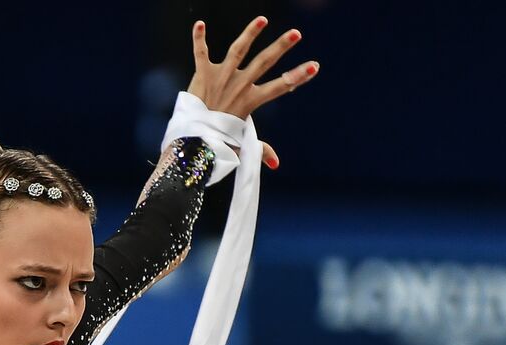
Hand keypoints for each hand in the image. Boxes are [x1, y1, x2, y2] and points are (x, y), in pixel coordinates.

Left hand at [187, 16, 319, 168]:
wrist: (190, 140)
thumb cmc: (217, 140)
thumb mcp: (241, 144)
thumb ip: (261, 149)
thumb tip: (276, 164)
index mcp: (251, 100)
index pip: (280, 87)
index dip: (298, 77)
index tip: (315, 65)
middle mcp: (239, 85)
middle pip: (264, 62)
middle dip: (281, 47)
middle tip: (296, 33)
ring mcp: (221, 78)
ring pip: (237, 51)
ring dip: (250, 33)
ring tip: (262, 19)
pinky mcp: (202, 75)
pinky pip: (200, 53)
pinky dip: (198, 39)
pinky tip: (199, 23)